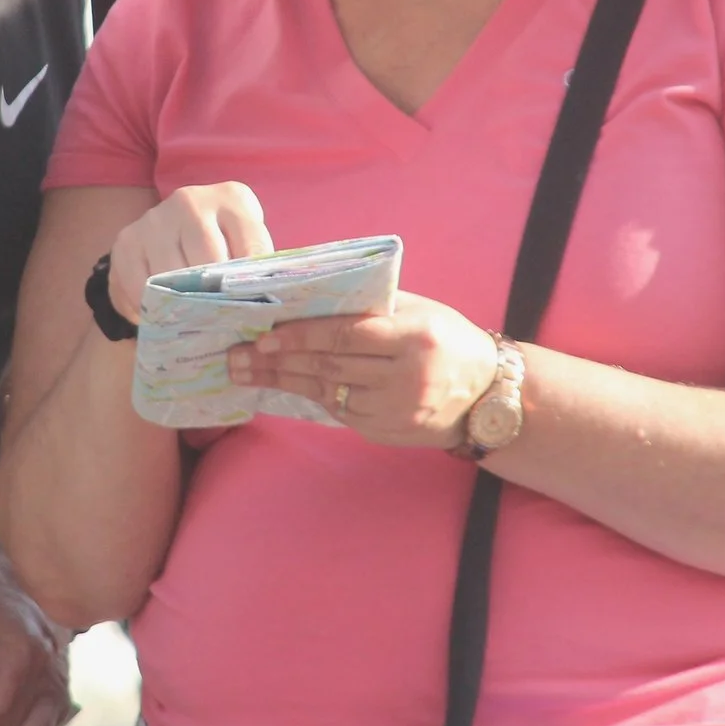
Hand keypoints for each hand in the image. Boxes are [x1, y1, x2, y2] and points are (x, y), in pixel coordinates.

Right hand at [104, 183, 272, 323]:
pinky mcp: (127, 241)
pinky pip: (140, 287)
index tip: (252, 309)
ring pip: (173, 277)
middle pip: (209, 262)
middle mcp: (191, 201)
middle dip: (216, 297)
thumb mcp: (243, 246)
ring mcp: (156, 219)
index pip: (252, 246)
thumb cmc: (220, 246)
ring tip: (193, 322)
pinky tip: (162, 314)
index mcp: (233, 199)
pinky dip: (152, 307)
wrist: (169, 234)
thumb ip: (255, 267)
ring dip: (183, 306)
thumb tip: (263, 304)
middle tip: (220, 323)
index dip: (252, 283)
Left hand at [228, 292, 499, 449]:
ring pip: (328, 393)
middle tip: (237, 355)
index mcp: (414, 338)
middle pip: (329, 367)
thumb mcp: (418, 311)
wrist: (487, 393)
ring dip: (283, 381)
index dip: (301, 336)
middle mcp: (407, 378)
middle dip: (278, 361)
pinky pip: (340, 411)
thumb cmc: (447, 339)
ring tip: (245, 371)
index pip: (346, 335)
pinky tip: (284, 384)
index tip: (264, 335)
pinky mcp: (387, 433)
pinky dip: (311, 395)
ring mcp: (397, 411)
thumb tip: (310, 293)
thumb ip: (371, 305)